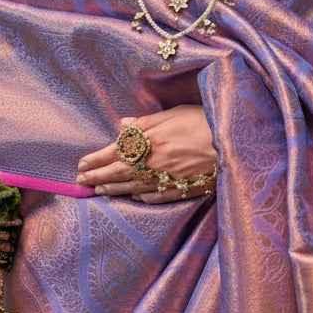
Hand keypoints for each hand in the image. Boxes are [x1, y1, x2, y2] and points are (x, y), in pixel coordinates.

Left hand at [77, 105, 217, 202]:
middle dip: (97, 177)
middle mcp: (152, 163)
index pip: (113, 152)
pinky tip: (134, 197)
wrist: (231, 143)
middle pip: (118, 173)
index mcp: (149, 142)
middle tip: (81, 182)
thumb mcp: (172, 114)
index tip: (81, 164)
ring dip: (113, 189)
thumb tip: (122, 126)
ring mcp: (166, 179)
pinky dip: (142, 198)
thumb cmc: (203, 122)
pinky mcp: (181, 189)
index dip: (95, 159)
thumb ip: (145, 123)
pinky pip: (156, 197)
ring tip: (100, 190)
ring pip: (133, 188)